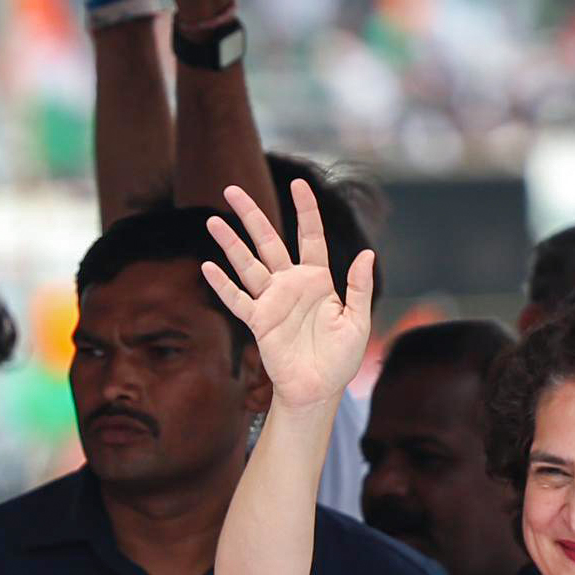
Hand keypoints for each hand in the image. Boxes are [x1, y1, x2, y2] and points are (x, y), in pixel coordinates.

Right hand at [200, 181, 373, 410]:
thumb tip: (365, 255)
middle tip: (232, 190)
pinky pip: (238, 300)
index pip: (310, 236)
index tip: (297, 185)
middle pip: (268, 241)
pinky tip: (208, 268)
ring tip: (212, 220)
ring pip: (247, 264)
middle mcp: (291, 284)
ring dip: (230, 244)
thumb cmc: (340, 358)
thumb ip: (358, 288)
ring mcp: (272, 302)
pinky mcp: (259, 322)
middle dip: (251, 215)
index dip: (305, 210)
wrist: (319, 389)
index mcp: (318, 280)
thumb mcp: (357, 321)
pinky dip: (223, 285)